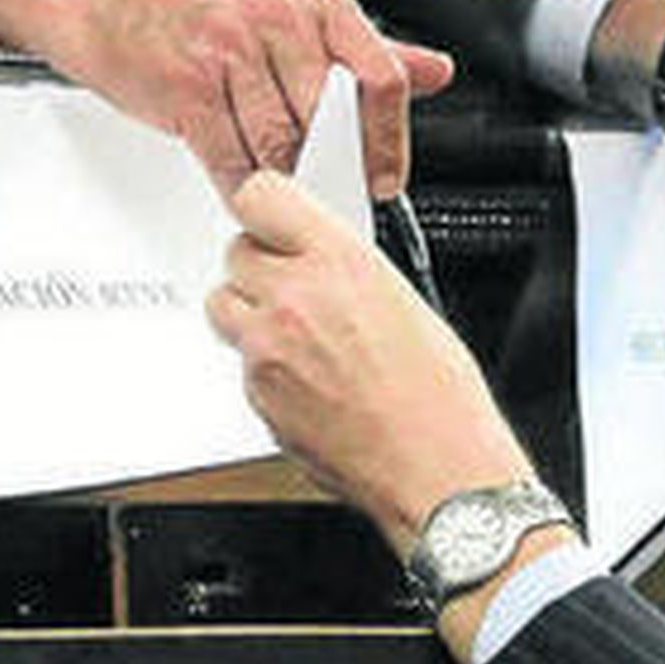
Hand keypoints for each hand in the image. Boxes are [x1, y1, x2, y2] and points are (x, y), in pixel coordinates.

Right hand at [0, 0, 453, 196]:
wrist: (114, 2)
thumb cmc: (207, 19)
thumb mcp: (297, 21)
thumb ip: (368, 52)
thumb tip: (437, 71)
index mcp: (319, 1)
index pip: (384, 77)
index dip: (389, 141)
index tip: (383, 179)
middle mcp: (279, 16)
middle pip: (330, 122)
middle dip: (325, 165)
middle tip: (317, 186)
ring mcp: (231, 48)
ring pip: (279, 146)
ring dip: (277, 177)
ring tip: (267, 172)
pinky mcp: (189, 85)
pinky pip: (231, 159)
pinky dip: (239, 185)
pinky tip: (238, 181)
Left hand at [205, 170, 532, 561]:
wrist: (435, 467)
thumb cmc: (439, 395)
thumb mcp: (404, 298)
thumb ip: (345, 268)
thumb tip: (317, 259)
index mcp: (339, 261)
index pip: (260, 196)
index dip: (263, 208)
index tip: (270, 219)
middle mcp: (294, 297)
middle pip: (234, 253)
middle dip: (259, 267)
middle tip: (292, 288)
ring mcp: (267, 348)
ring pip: (224, 306)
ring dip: (250, 314)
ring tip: (296, 338)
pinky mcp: (255, 395)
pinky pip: (240, 363)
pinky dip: (264, 368)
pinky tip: (308, 383)